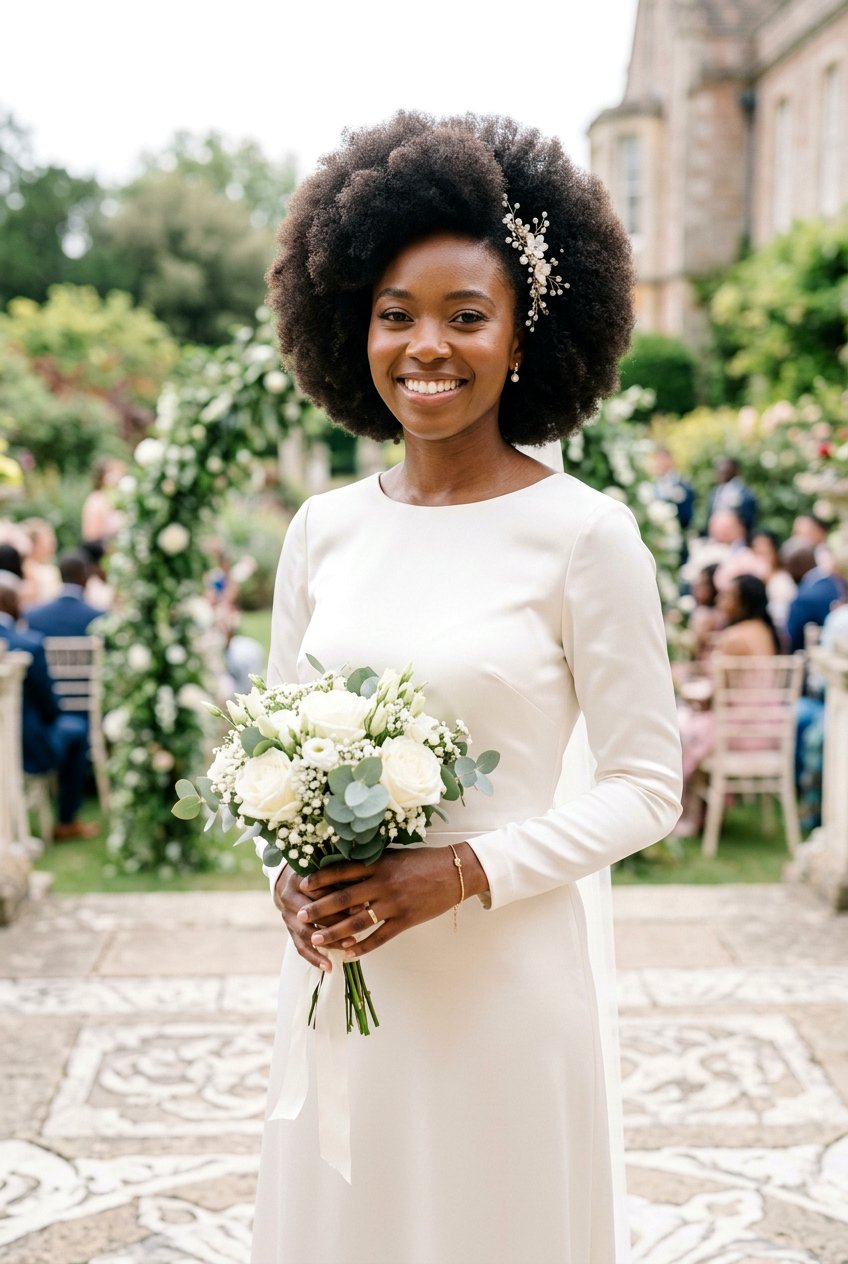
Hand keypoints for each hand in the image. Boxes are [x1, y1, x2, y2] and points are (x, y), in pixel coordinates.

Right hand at [274, 867, 365, 971]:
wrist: (288, 880)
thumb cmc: (316, 871)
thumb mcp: (326, 868)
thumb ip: (341, 877)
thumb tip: (365, 893)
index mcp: (299, 878)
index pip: (320, 890)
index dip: (341, 898)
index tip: (363, 904)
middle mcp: (288, 896)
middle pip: (313, 913)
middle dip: (336, 921)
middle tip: (359, 927)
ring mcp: (286, 915)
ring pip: (307, 932)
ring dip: (328, 940)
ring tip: (348, 945)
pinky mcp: (288, 929)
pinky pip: (300, 947)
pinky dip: (314, 958)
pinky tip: (329, 966)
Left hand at [294, 844, 487, 961]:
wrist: (455, 872)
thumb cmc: (422, 861)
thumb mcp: (395, 856)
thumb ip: (372, 863)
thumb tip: (343, 871)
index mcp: (379, 864)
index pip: (342, 870)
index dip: (321, 878)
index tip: (303, 885)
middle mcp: (383, 883)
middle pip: (344, 898)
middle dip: (319, 909)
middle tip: (299, 916)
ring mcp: (394, 903)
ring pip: (358, 922)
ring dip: (334, 932)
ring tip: (317, 939)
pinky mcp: (406, 920)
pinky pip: (380, 937)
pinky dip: (363, 948)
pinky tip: (348, 955)